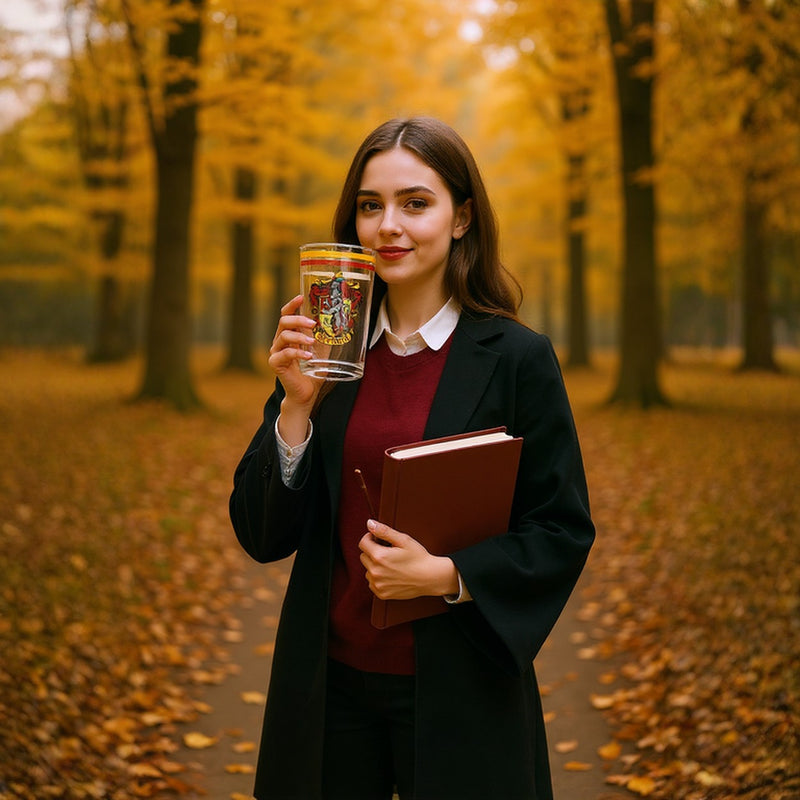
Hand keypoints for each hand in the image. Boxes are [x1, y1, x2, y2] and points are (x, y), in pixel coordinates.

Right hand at [269, 295, 322, 440]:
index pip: (287, 314)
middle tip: (313, 323)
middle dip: (298, 319)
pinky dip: (297, 353)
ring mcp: (276, 352)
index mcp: (290, 335)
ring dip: (300, 336)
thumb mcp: (322, 351)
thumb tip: (341, 323)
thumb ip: (325, 339)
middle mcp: (280, 341)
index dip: (292, 304)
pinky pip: (284, 354)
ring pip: (283, 336)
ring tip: (312, 341)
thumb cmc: (313, 372)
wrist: (306, 393)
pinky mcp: (276, 364)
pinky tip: (308, 356)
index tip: (301, 296)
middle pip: (283, 321)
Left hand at [358, 520, 458, 599]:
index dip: (370, 538)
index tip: (379, 539)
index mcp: (379, 556)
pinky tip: (391, 574)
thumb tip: (369, 523)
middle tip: (388, 552)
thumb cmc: (419, 558)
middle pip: (363, 556)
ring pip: (367, 570)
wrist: (430, 578)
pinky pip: (372, 582)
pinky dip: (378, 578)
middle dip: (372, 552)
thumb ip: (384, 531)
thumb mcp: (403, 540)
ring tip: (392, 564)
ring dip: (375, 566)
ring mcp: (378, 584)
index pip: (363, 543)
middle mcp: (375, 572)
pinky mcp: (381, 593)